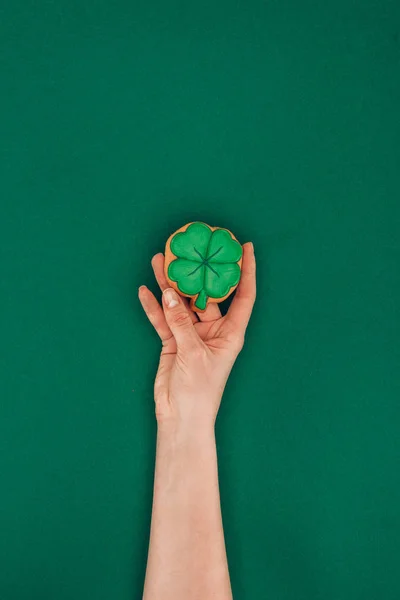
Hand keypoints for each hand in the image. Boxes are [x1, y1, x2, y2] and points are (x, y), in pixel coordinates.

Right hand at [138, 242, 255, 433]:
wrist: (181, 416)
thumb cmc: (200, 390)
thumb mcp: (193, 353)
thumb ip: (181, 322)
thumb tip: (170, 294)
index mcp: (231, 332)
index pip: (243, 295)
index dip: (247, 271)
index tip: (246, 247)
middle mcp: (213, 329)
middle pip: (205, 294)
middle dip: (196, 272)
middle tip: (189, 248)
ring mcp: (192, 334)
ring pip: (180, 303)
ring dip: (169, 285)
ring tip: (159, 261)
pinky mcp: (173, 342)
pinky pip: (162, 319)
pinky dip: (153, 307)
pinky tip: (144, 291)